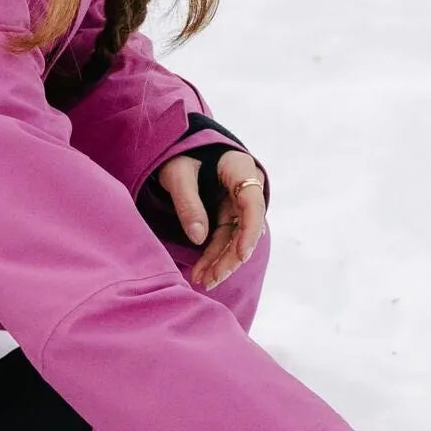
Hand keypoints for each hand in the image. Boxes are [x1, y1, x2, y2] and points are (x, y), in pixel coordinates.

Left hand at [156, 148, 266, 290]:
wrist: (177, 150)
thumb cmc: (178, 153)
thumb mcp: (178, 173)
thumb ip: (187, 202)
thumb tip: (198, 239)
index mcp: (240, 167)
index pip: (253, 203)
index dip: (249, 231)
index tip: (241, 255)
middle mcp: (246, 187)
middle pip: (246, 227)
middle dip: (231, 256)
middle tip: (213, 278)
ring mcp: (237, 203)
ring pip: (235, 238)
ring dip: (221, 262)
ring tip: (204, 281)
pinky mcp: (227, 214)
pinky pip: (224, 239)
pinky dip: (214, 256)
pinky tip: (202, 273)